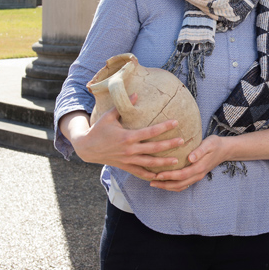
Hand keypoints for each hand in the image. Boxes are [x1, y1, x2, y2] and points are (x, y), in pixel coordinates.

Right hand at [66, 96, 184, 180]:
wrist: (86, 148)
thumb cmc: (98, 129)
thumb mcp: (108, 116)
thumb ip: (123, 106)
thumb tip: (136, 93)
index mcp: (127, 136)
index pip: (150, 132)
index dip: (164, 127)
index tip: (176, 122)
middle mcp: (129, 149)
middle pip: (154, 149)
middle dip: (169, 145)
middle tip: (182, 141)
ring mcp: (128, 160)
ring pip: (149, 163)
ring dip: (164, 163)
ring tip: (176, 161)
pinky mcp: (125, 166)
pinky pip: (139, 172)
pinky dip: (150, 175)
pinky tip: (160, 176)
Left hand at [149, 134, 231, 191]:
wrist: (226, 150)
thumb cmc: (216, 144)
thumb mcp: (209, 143)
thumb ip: (199, 151)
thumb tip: (190, 158)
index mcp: (200, 167)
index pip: (182, 175)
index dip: (169, 176)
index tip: (158, 174)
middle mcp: (198, 175)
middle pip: (179, 184)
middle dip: (164, 184)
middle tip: (151, 181)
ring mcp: (197, 177)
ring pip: (180, 186)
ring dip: (167, 187)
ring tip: (154, 183)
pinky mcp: (196, 176)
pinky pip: (183, 184)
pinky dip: (173, 185)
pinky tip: (164, 182)